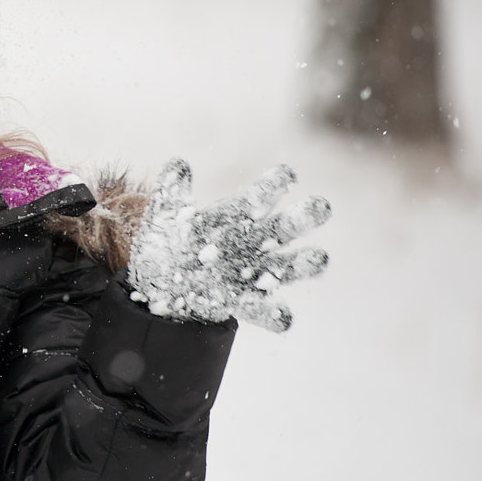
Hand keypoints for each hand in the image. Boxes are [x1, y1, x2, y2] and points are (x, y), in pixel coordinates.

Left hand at [127, 160, 330, 331]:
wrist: (160, 283)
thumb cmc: (173, 241)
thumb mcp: (167, 214)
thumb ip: (173, 189)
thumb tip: (177, 162)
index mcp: (237, 216)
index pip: (262, 194)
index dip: (276, 184)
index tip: (286, 175)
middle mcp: (253, 243)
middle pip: (286, 227)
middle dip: (304, 217)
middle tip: (321, 206)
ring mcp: (251, 274)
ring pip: (287, 268)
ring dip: (304, 264)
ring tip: (320, 257)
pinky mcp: (242, 303)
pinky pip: (264, 311)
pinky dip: (276, 315)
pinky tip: (283, 317)